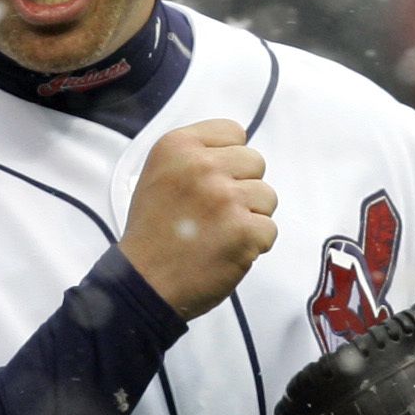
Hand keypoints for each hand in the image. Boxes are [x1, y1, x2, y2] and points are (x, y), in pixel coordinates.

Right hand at [119, 119, 276, 320]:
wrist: (145, 282)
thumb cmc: (152, 232)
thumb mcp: (159, 174)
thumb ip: (196, 155)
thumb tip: (238, 150)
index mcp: (178, 146)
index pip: (233, 132)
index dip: (227, 160)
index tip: (210, 181)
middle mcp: (202, 166)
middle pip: (255, 162)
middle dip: (242, 186)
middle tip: (214, 212)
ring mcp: (225, 198)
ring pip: (267, 196)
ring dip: (249, 216)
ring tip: (218, 232)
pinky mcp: (244, 230)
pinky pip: (269, 229)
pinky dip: (253, 244)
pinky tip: (226, 250)